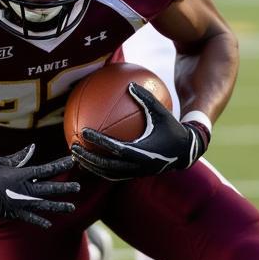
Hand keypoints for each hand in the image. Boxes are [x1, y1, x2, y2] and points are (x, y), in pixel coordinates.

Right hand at [0, 145, 78, 226]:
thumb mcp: (1, 161)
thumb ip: (19, 157)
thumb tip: (32, 148)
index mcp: (22, 174)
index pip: (46, 169)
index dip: (60, 165)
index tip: (72, 161)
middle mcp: (25, 189)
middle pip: (50, 188)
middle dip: (65, 188)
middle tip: (77, 187)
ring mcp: (21, 202)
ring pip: (45, 204)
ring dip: (59, 206)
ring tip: (72, 207)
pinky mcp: (15, 212)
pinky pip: (30, 218)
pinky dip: (40, 221)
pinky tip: (49, 225)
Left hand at [71, 83, 209, 180]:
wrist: (185, 152)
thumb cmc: (172, 128)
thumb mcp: (161, 112)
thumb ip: (146, 98)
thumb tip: (130, 84)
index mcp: (143, 151)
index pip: (116, 147)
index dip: (99, 141)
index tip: (84, 131)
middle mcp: (138, 165)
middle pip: (107, 165)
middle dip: (88, 158)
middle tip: (73, 147)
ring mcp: (136, 172)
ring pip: (108, 173)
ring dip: (90, 166)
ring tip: (76, 157)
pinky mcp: (134, 175)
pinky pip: (113, 175)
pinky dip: (99, 169)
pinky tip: (88, 160)